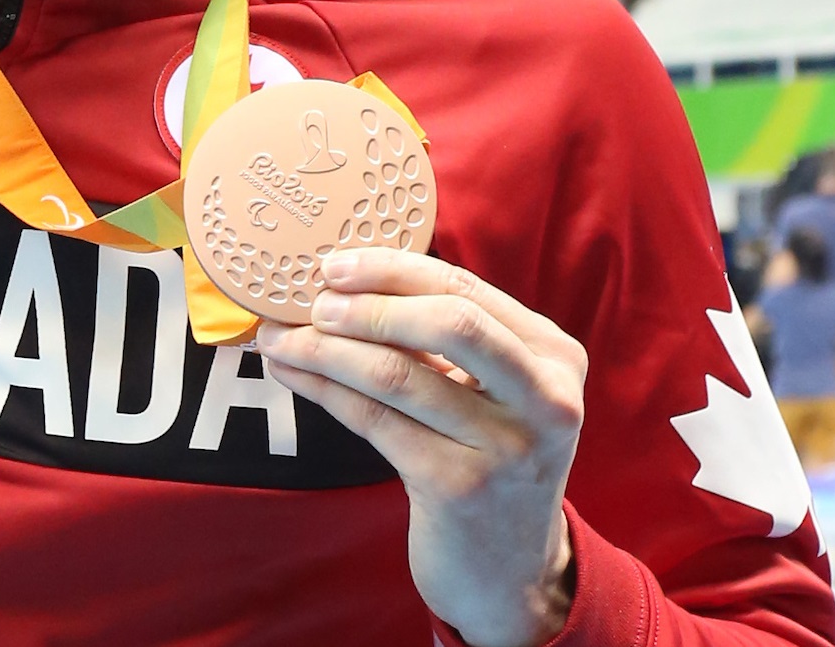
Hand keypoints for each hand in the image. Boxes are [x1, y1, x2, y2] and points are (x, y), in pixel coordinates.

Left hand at [257, 249, 584, 646]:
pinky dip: (324, 389)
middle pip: (448, 323)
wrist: (508, 571)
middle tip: (311, 301)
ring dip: (325, 348)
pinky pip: (374, 420)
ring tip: (280, 336)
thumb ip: (444, 337)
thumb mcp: (492, 393)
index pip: (466, 289)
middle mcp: (546, 399)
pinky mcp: (458, 487)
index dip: (393, 270)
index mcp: (555, 357)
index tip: (335, 264)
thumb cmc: (487, 459)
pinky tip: (293, 373)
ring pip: (397, 374)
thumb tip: (348, 280)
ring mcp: (506, 447)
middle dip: (368, 305)